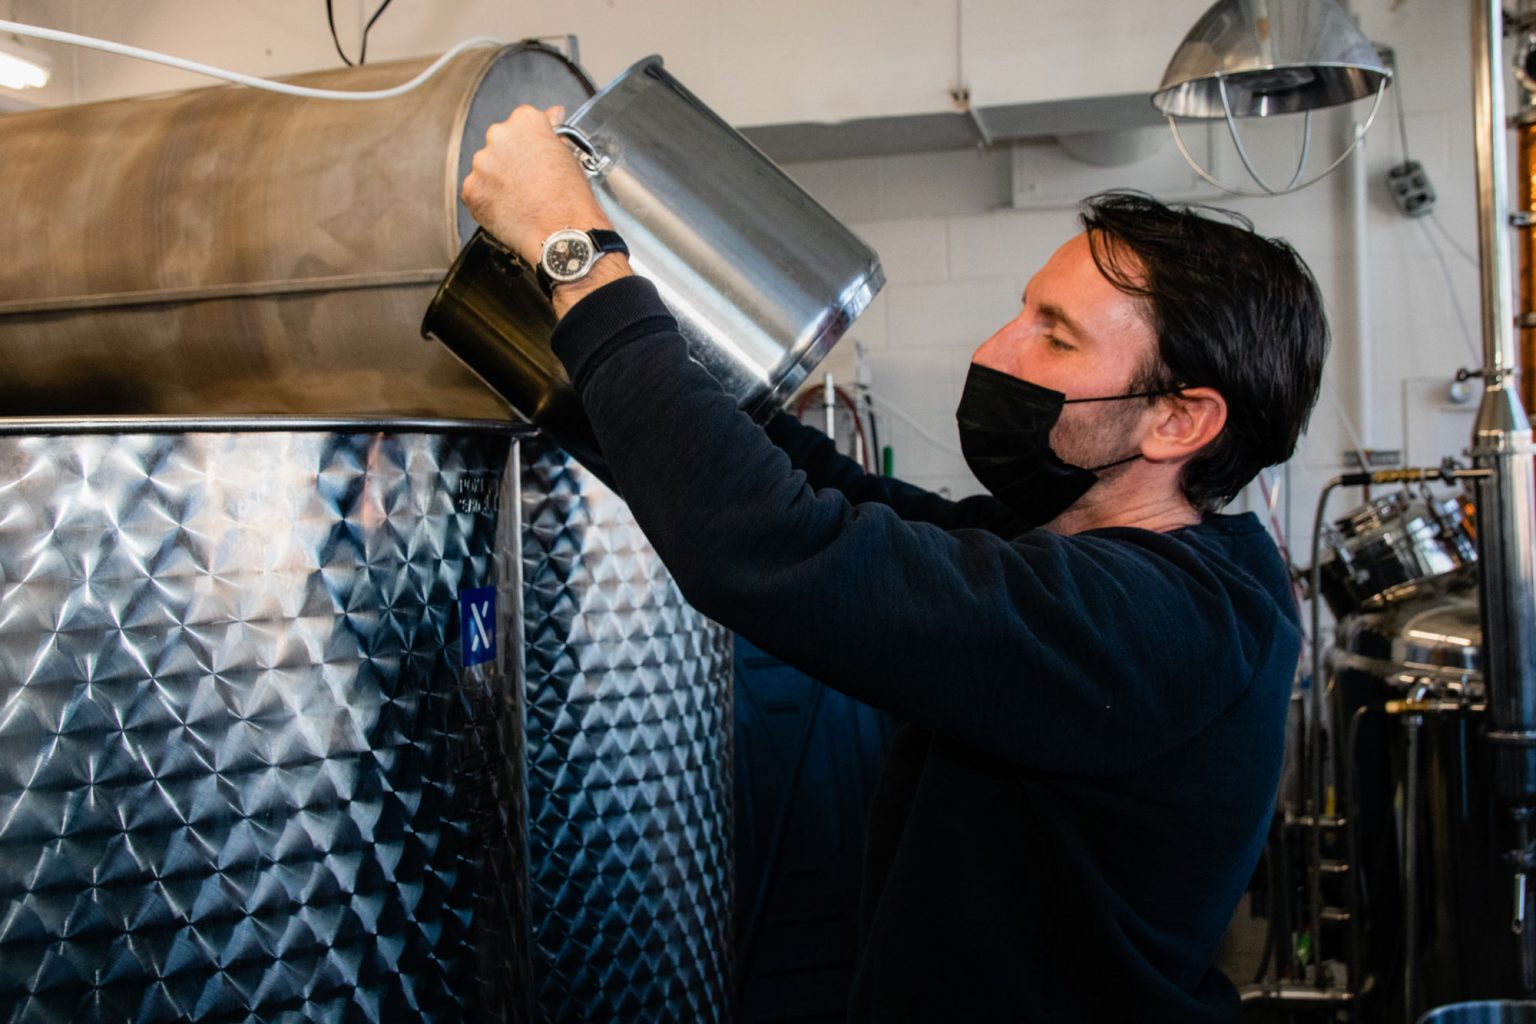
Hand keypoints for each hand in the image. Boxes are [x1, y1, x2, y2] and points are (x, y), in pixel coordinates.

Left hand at [461, 105, 629, 314]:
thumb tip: (551, 116)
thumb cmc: (571, 199)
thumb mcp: (569, 156)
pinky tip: (510, 211)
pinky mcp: (471, 190)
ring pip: (486, 169)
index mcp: (525, 122)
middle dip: (511, 160)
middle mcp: (499, 136)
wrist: (563, 235)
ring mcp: (482, 164)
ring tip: (522, 200)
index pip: (522, 122)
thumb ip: (551, 134)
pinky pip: (477, 192)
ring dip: (498, 181)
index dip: (531, 143)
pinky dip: (489, 202)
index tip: (535, 154)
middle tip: (530, 182)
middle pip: (500, 143)